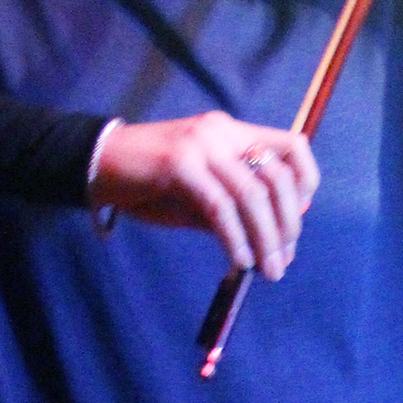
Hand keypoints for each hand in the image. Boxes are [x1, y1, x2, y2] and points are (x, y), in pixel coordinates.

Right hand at [88, 112, 318, 279]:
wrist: (96, 165)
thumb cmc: (148, 183)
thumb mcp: (198, 195)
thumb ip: (232, 207)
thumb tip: (272, 241)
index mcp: (232, 132)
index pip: (292, 147)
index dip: (306, 184)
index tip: (298, 221)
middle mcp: (222, 132)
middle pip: (277, 176)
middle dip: (287, 224)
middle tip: (283, 260)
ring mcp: (201, 145)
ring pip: (252, 195)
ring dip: (266, 238)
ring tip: (268, 270)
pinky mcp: (180, 165)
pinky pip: (219, 207)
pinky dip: (235, 238)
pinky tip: (240, 260)